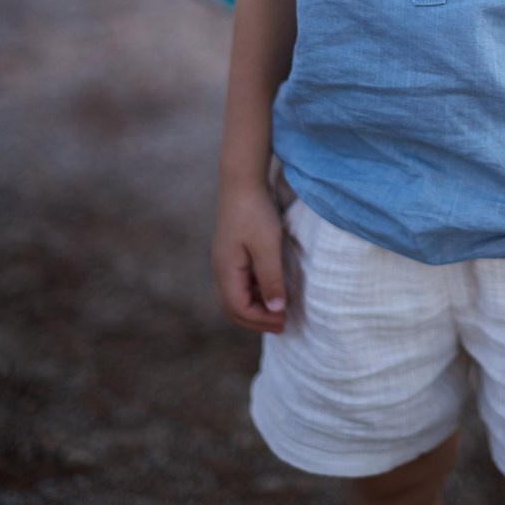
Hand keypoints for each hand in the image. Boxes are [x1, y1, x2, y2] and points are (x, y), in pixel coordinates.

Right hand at [212, 182, 287, 333]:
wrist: (242, 179)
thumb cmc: (255, 212)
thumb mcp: (268, 246)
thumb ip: (271, 279)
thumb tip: (276, 309)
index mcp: (226, 270)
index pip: (239, 308)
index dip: (261, 319)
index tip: (284, 320)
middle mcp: (220, 268)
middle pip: (233, 307)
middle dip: (256, 319)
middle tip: (281, 325)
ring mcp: (224, 259)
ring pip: (235, 295)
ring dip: (254, 306)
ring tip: (277, 311)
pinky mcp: (231, 250)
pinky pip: (239, 281)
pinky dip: (254, 291)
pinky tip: (270, 288)